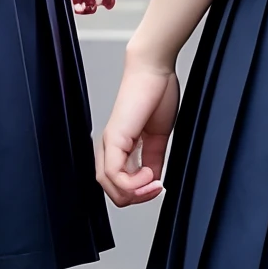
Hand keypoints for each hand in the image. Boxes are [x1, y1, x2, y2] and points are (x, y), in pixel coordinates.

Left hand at [99, 51, 177, 206]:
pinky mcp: (114, 137)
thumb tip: (153, 181)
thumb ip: (154, 160)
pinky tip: (149, 175)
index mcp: (119, 147)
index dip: (137, 194)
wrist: (154, 70)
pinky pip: (114, 173)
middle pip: (110, 189)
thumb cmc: (157, 94)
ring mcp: (109, 142)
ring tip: (153, 183)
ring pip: (108, 185)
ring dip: (135, 193)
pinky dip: (133, 182)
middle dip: (135, 198)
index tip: (157, 188)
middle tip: (155, 190)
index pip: (118, 184)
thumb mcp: (159, 137)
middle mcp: (109, 146)